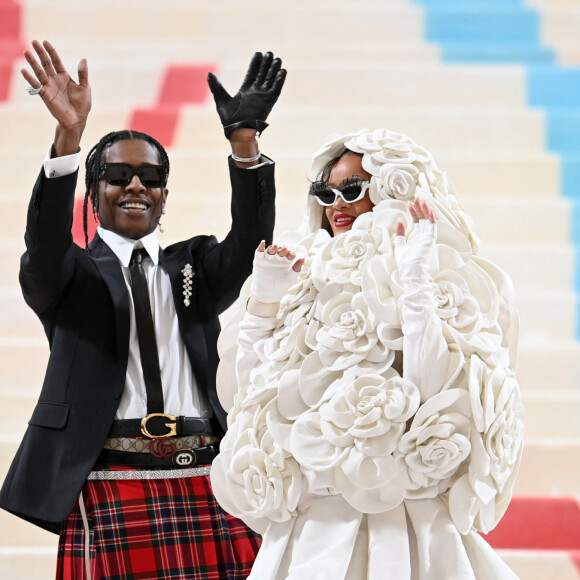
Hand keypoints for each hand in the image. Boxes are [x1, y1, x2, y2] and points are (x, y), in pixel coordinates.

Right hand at [22, 40, 90, 155]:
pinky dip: (30, 79)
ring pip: (39, 72)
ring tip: (27, 53)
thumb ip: (83, 74)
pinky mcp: (45, 95)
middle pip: (46, 64)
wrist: (77, 120)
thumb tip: (83, 59)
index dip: (51, 52)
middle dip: (40, 53)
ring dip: (33, 63)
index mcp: (64, 77)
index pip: (56, 61)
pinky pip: (36, 86)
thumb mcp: (85, 87)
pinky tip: (24, 71)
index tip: (45, 42)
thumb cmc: (82, 105)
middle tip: (34, 42)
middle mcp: (55, 80)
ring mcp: (49, 87)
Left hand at [207, 52, 285, 138]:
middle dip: (266, 64)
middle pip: (263, 75)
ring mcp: (263, 97)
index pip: (252, 74)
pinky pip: (276, 90)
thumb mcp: (221, 100)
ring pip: (270, 80)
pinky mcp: (269, 102)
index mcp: (245, 91)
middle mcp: (255, 93)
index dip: (255, 64)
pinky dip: (279, 81)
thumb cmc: (229, 120)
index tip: (258, 54)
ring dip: (274, 70)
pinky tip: (282, 71)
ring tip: (277, 59)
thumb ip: (217, 87)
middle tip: (270, 53)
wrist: (238, 132)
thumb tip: (209, 74)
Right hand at [250, 241, 303, 303]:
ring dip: (273, 248)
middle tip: (285, 249)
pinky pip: (259, 252)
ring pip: (271, 250)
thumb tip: (304, 258)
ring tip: (276, 246)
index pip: (289, 254)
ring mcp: (268, 259)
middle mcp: (277, 259)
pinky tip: (263, 243)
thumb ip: (297, 268)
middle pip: (280, 251)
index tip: (292, 255)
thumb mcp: (290, 277)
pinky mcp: (259, 261)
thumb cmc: (280, 286)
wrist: (268, 295)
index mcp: (286, 261)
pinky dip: (260, 247)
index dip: (290, 254)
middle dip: (282, 250)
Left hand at [394, 198, 435, 285]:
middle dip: (419, 208)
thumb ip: (400, 235)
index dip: (414, 213)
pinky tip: (428, 209)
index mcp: (419, 239)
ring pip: (427, 221)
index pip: (417, 222)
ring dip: (424, 210)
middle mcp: (425, 238)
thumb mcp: (400, 246)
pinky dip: (430, 218)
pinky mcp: (429, 241)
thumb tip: (400, 221)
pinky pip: (432, 227)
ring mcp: (428, 239)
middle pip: (423, 219)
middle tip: (416, 198)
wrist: (411, 275)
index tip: (410, 204)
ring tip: (420, 200)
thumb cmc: (406, 264)